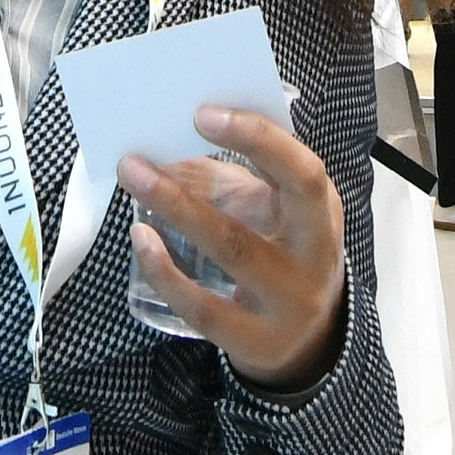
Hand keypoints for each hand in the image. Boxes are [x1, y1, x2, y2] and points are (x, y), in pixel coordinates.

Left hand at [130, 103, 349, 387]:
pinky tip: (141, 240)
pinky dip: (165, 272)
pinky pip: (202, 307)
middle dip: (189, 192)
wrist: (311, 337)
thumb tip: (171, 144)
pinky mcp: (255, 341)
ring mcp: (285, 306)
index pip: (302, 173)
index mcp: (321, 216)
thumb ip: (235, 176)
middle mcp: (311, 262)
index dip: (257, 139)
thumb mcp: (278, 210)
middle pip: (254, 223)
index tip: (203, 114)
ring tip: (134, 180)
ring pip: (227, 256)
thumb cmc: (286, 251)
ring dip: (174, 213)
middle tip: (137, 158)